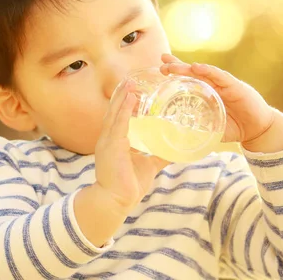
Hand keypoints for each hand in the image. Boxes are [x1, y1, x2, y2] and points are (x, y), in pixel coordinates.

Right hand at [93, 77, 169, 213]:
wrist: (115, 201)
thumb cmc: (128, 186)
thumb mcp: (147, 166)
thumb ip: (158, 156)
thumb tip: (174, 151)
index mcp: (115, 142)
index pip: (119, 117)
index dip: (125, 103)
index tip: (133, 90)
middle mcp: (109, 138)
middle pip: (115, 111)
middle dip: (122, 95)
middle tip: (131, 80)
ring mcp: (108, 141)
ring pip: (115, 114)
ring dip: (123, 98)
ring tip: (131, 83)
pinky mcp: (111, 146)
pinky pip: (118, 123)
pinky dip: (124, 110)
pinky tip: (131, 98)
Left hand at [159, 54, 279, 145]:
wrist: (259, 130)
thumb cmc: (235, 127)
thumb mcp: (212, 129)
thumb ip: (199, 130)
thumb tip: (179, 138)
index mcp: (207, 93)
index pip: (188, 80)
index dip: (175, 73)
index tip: (160, 69)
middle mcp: (213, 86)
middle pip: (192, 73)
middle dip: (177, 67)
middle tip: (162, 63)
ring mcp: (224, 85)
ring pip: (203, 73)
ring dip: (187, 68)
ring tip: (173, 65)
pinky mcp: (235, 86)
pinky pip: (221, 77)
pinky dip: (209, 71)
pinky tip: (198, 67)